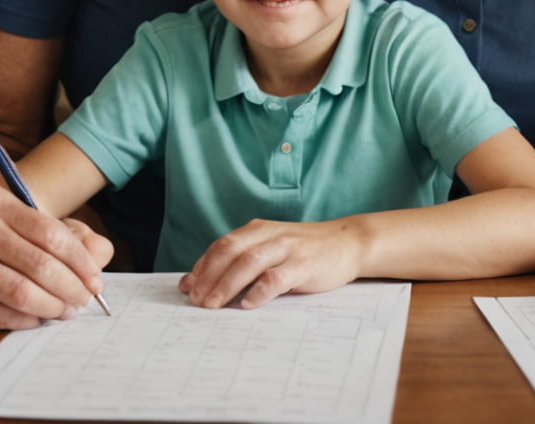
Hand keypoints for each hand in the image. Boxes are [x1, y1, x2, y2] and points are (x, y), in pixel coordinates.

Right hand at [0, 182, 114, 329]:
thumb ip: (46, 229)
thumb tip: (100, 253)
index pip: (50, 231)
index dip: (79, 260)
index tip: (95, 278)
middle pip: (39, 265)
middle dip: (71, 288)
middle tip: (84, 301)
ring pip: (18, 293)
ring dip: (50, 308)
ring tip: (64, 312)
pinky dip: (21, 320)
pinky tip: (34, 319)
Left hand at [178, 219, 365, 309]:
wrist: (348, 242)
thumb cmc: (305, 250)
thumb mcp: (273, 247)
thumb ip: (244, 260)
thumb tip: (205, 282)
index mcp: (258, 229)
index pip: (221, 245)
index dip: (201, 266)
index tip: (186, 286)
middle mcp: (269, 235)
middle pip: (229, 252)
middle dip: (208, 276)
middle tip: (194, 300)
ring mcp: (287, 249)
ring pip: (248, 263)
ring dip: (226, 285)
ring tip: (212, 305)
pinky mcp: (303, 265)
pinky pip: (276, 277)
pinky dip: (259, 291)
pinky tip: (247, 304)